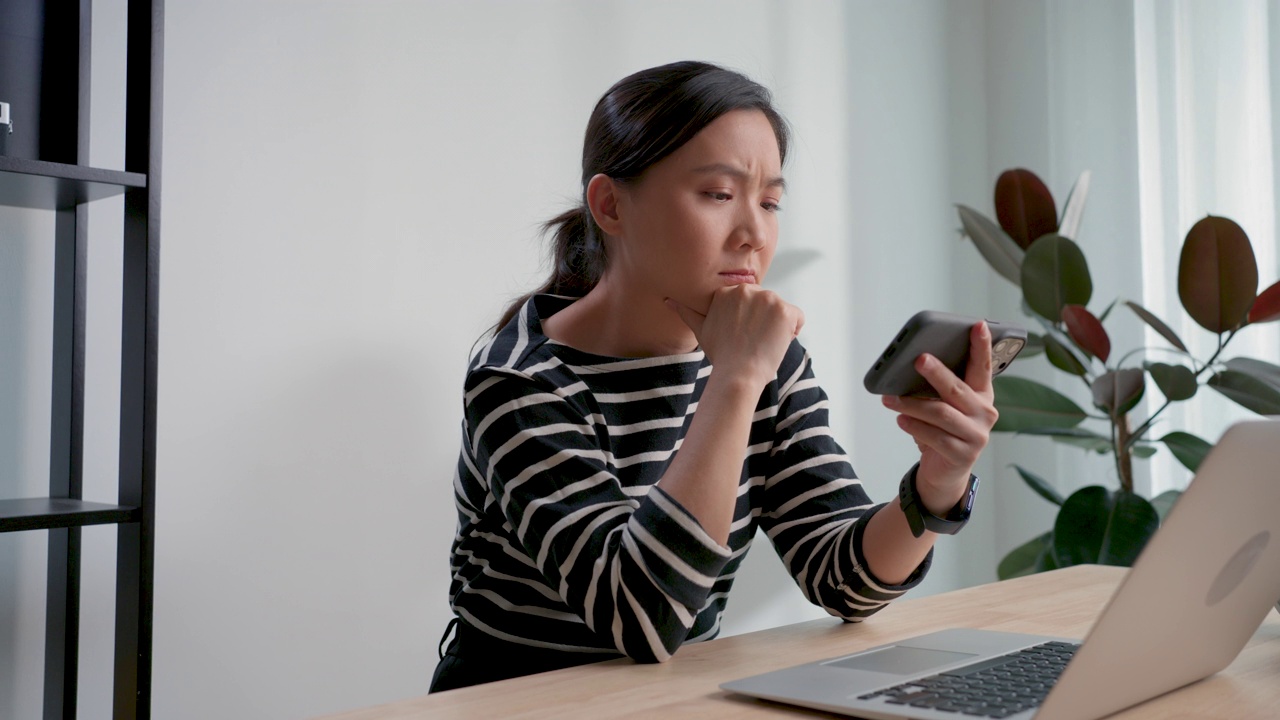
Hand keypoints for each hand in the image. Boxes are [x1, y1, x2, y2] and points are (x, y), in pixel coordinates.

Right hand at [666, 285, 803, 388]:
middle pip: (767, 305)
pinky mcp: (785, 311)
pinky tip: (777, 343)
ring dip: (777, 327)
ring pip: (782, 312)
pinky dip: (792, 331)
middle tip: (751, 343)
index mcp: (728, 292)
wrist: (737, 375)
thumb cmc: (720, 355)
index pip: (750, 302)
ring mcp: (768, 299)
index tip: (742, 337)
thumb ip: (686, 311)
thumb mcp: (701, 330)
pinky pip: (798, 318)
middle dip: (764, 322)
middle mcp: (748, 290)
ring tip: (762, 344)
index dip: (749, 321)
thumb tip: (667, 299)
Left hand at [882, 321, 998, 514]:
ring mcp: (977, 435)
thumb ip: (938, 389)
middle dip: (936, 372)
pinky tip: (901, 419)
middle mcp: (985, 413)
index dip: (982, 345)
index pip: (983, 366)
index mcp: (982, 395)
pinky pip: (934, 436)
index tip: (979, 324)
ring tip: (890, 399)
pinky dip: (914, 426)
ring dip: (911, 404)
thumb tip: (912, 369)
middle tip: (918, 359)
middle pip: (957, 388)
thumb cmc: (943, 430)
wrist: (945, 471)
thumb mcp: (944, 406)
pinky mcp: (963, 454)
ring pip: (940, 413)